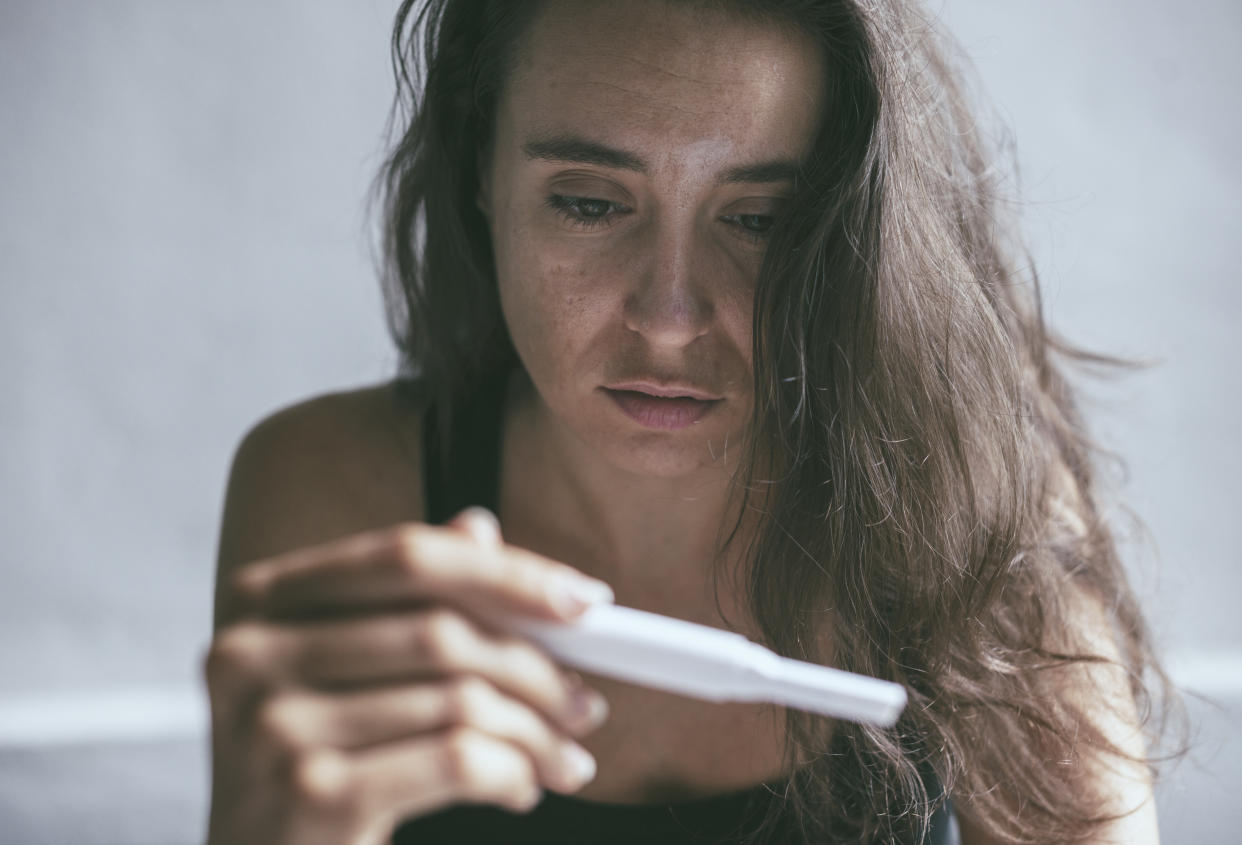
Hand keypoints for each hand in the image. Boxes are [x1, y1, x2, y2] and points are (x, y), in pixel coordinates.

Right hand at [203, 509, 613, 844]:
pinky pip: (457, 760)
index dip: (506, 571)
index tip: (583, 601)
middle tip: (584, 705)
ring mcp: (275, 726)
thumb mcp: (345, 677)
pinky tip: (521, 790)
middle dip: (537, 668)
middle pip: (441, 630)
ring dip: (536, 732)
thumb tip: (480, 526)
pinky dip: (511, 772)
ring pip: (460, 699)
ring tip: (564, 758)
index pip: (407, 555)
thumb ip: (406, 600)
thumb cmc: (309, 772)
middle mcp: (252, 653)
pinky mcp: (311, 794)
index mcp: (262, 602)